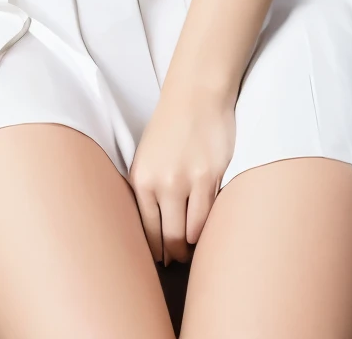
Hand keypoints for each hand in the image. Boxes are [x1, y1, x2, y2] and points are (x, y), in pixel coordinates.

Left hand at [128, 81, 235, 264]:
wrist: (196, 93)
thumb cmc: (171, 124)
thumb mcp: (147, 156)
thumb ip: (148, 189)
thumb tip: (155, 230)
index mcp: (141, 178)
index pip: (147, 231)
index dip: (156, 250)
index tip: (162, 258)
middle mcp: (161, 182)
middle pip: (170, 237)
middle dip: (175, 252)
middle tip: (178, 256)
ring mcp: (186, 180)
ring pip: (190, 232)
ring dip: (192, 242)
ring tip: (192, 243)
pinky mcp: (210, 176)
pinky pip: (207, 216)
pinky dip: (206, 226)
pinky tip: (205, 225)